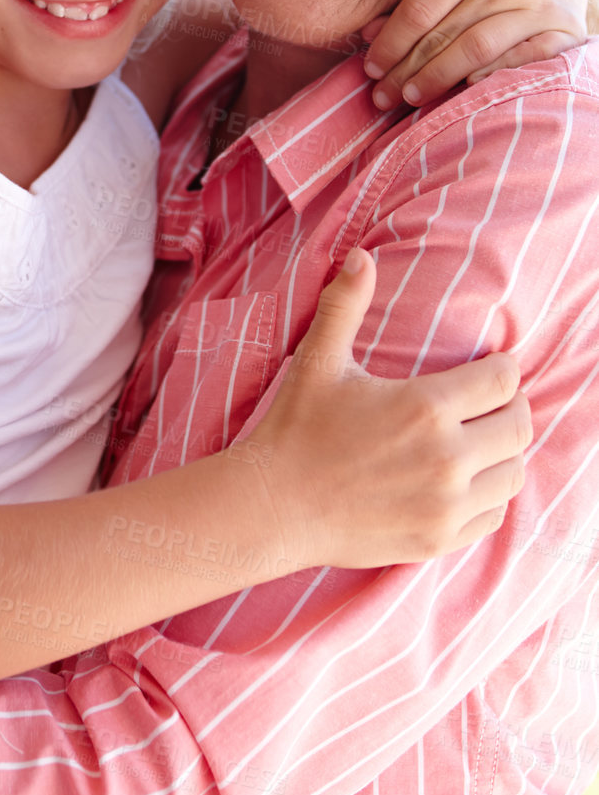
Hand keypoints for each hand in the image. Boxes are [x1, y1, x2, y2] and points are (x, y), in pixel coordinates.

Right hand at [248, 249, 530, 570]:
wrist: (274, 506)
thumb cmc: (296, 429)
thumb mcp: (318, 362)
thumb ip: (344, 305)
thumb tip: (359, 256)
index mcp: (425, 407)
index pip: (504, 381)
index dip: (503, 368)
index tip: (492, 367)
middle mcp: (446, 457)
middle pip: (520, 426)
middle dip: (512, 408)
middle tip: (492, 402)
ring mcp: (446, 504)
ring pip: (514, 473)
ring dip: (504, 453)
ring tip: (481, 441)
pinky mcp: (440, 538)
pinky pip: (494, 515)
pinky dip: (489, 496)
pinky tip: (464, 481)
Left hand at [361, 0, 587, 111]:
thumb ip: (414, 13)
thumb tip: (366, 34)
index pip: (422, 6)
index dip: (391, 40)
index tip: (371, 69)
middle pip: (445, 30)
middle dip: (407, 68)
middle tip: (382, 96)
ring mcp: (539, 5)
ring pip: (477, 44)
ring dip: (438, 75)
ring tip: (410, 98)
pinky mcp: (565, 32)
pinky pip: (524, 57)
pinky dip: (494, 72)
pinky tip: (467, 88)